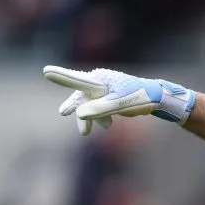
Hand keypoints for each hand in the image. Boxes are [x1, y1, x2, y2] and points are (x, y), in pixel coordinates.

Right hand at [43, 66, 195, 135]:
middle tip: (63, 112)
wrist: (158, 98)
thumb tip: (79, 113)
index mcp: (100, 80)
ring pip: (90, 104)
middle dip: (74, 106)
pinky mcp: (111, 97)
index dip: (61, 77)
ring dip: (88, 118)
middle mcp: (100, 82)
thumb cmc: (140, 97)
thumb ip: (100, 109)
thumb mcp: (120, 105)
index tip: (46, 71)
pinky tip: (108, 125)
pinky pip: (99, 107)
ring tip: (85, 134)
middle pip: (80, 95)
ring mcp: (105, 89)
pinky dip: (100, 117)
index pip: (76, 79)